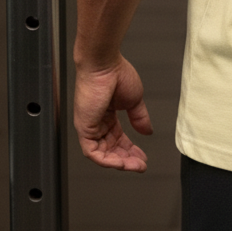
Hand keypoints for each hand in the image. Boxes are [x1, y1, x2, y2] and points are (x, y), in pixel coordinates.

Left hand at [74, 56, 152, 170]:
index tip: (143, 157)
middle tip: (141, 165)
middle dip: (127, 159)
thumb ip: (140, 118)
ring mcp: (89, 126)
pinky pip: (93, 152)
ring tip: (135, 166)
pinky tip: (121, 162)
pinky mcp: (84, 128)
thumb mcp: (134, 100)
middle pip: (111, 149)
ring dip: (120, 162)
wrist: (104, 65)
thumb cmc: (115, 74)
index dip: (131, 150)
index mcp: (107, 115)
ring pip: (102, 154)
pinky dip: (107, 160)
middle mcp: (97, 122)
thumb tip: (148, 131)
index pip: (118, 139)